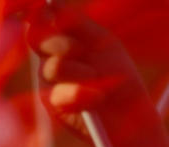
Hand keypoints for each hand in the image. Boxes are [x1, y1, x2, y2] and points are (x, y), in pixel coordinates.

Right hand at [25, 4, 152, 139]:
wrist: (132, 115)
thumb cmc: (119, 76)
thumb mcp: (104, 44)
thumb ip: (78, 24)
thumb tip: (53, 4)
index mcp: (61, 40)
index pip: (39, 22)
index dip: (39, 15)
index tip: (48, 11)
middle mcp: (51, 59)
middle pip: (36, 39)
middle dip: (61, 42)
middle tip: (80, 50)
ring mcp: (50, 82)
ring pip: (51, 67)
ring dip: (78, 71)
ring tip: (98, 78)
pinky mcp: (54, 105)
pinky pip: (57, 94)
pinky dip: (79, 94)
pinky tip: (97, 97)